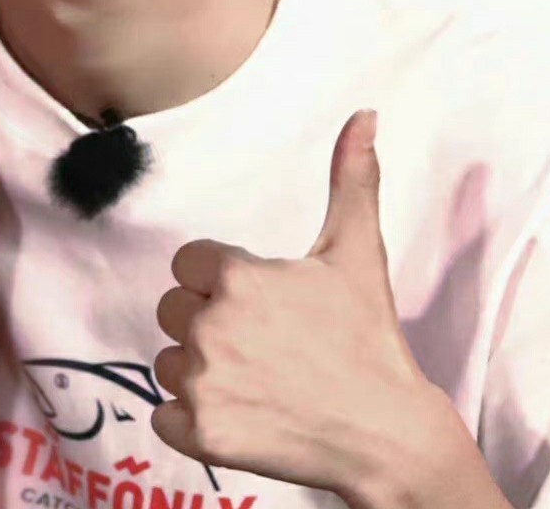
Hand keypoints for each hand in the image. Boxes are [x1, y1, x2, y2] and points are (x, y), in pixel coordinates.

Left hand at [151, 111, 503, 508]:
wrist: (385, 432)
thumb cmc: (368, 337)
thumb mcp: (356, 251)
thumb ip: (351, 178)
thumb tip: (365, 115)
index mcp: (237, 277)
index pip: (189, 262)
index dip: (220, 278)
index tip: (258, 298)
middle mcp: (210, 327)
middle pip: (174, 308)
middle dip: (206, 318)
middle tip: (259, 339)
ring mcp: (203, 385)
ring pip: (168, 361)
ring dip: (198, 368)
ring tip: (253, 376)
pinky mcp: (201, 435)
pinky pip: (164, 415)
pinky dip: (192, 416)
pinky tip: (238, 411)